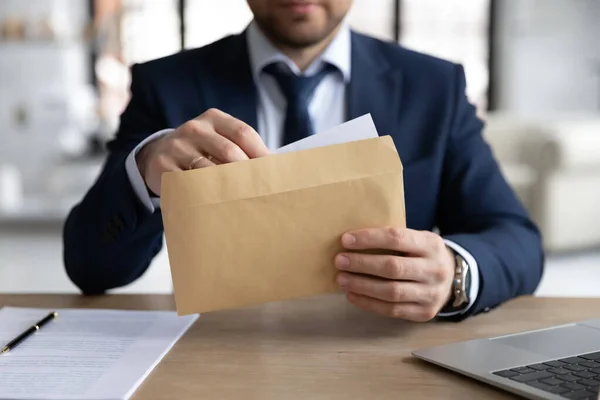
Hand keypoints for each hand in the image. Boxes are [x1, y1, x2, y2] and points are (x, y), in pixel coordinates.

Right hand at [136, 108, 268, 195]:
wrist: (158, 155)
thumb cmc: (201, 152)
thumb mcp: (219, 141)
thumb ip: (242, 150)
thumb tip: (275, 170)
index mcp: (214, 119)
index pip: (243, 133)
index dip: (261, 154)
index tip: (274, 174)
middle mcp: (195, 128)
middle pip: (229, 151)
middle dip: (248, 173)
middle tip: (262, 193)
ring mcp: (177, 146)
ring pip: (209, 170)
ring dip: (229, 188)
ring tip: (243, 202)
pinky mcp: (163, 166)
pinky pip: (188, 184)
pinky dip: (205, 195)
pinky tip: (217, 205)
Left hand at [334, 227, 454, 320]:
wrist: (452, 279)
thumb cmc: (423, 255)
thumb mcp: (417, 239)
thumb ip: (393, 239)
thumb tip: (352, 240)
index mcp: (431, 244)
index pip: (396, 238)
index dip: (369, 238)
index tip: (345, 240)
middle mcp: (434, 269)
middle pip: (392, 267)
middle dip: (362, 264)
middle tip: (339, 261)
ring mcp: (431, 293)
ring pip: (391, 291)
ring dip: (362, 285)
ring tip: (342, 279)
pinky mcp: (424, 313)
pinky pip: (392, 310)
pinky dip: (369, 303)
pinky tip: (352, 295)